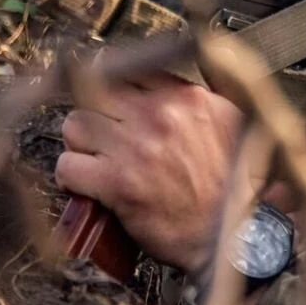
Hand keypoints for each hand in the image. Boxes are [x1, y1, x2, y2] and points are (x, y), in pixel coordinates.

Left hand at [55, 70, 305, 274]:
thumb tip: (197, 68)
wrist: (237, 236)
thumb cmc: (235, 187)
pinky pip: (68, 167)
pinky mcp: (118, 184)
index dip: (115, 90)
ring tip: (94, 161)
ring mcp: (136, 147)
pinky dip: (71, 178)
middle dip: (95, 115)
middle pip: (93, 91)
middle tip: (101, 137)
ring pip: (74, 125)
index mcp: (186, 97)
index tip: (114, 104)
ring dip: (80, 145)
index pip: (128, 70)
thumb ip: (207, 93)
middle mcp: (159, 115)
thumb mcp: (233, 122)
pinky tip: (88, 187)